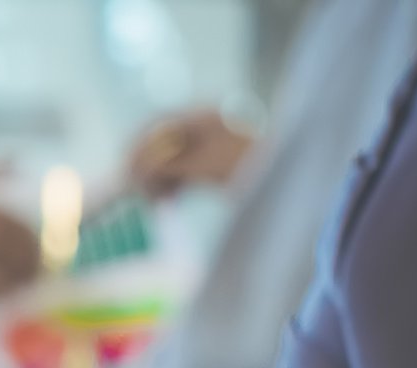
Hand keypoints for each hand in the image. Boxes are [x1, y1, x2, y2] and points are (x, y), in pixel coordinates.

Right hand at [128, 109, 255, 198]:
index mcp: (204, 116)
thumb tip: (139, 167)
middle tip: (141, 193)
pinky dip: (173, 184)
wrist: (292, 179)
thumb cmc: (252, 170)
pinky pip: (183, 170)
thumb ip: (170, 164)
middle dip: (147, 167)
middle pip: (161, 142)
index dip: (136, 147)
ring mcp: (211, 144)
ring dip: (159, 179)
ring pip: (170, 158)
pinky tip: (171, 201)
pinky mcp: (216, 163)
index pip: (157, 124)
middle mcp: (206, 125)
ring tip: (157, 202)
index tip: (125, 172)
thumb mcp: (206, 168)